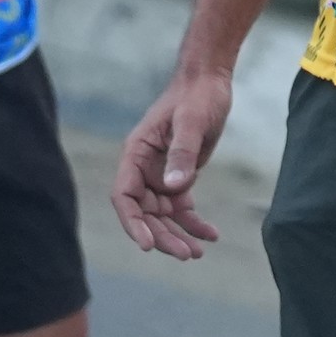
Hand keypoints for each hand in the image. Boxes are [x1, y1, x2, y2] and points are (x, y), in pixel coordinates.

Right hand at [112, 65, 231, 258]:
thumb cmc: (198, 96)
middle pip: (145, 213)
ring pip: (163, 215)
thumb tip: (174, 186)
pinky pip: (181, 207)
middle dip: (162, 236)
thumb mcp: (192, 122)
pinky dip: (194, 222)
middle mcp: (143, 168)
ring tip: (198, 253)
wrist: (210, 81)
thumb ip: (183, 153)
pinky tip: (211, 234)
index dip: (133, 223)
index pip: (124, 197)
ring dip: (178, 235)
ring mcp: (160, 174)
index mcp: (136, 154)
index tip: (148, 245)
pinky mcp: (179, 176)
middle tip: (186, 255)